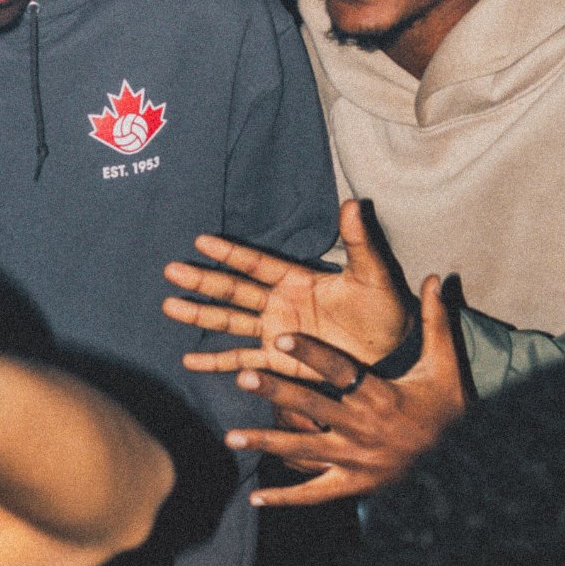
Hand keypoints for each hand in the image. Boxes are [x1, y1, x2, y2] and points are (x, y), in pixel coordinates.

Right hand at [163, 200, 409, 380]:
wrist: (394, 357)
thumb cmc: (386, 313)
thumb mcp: (373, 275)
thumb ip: (359, 242)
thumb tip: (353, 203)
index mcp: (296, 280)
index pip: (256, 264)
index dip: (230, 254)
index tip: (201, 241)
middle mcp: (279, 304)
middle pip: (233, 290)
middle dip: (202, 281)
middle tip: (171, 270)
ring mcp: (275, 332)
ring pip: (229, 322)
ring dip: (200, 315)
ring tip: (169, 307)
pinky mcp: (278, 361)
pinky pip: (242, 360)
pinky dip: (216, 362)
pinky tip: (190, 361)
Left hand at [223, 276, 465, 505]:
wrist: (466, 467)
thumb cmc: (448, 410)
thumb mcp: (445, 366)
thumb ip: (435, 321)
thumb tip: (434, 278)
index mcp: (380, 395)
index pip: (340, 371)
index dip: (310, 354)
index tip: (280, 337)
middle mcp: (363, 428)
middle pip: (312, 407)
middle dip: (277, 393)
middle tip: (242, 378)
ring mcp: (355, 460)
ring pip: (304, 450)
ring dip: (267, 443)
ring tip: (230, 437)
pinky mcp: (352, 485)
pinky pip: (314, 493)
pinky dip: (285, 497)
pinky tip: (255, 497)